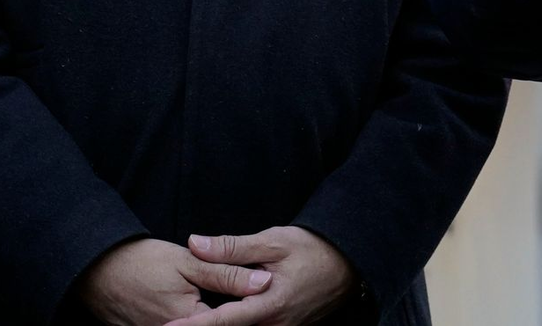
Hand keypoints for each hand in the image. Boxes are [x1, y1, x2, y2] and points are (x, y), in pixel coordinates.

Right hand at [78, 237, 270, 325]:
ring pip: (194, 323)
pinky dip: (186, 316)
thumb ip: (227, 274)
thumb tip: (265, 282)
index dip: (247, 310)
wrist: (96, 271)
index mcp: (189, 318)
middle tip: (223, 290)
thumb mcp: (189, 262)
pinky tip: (191, 300)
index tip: (263, 300)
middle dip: (227, 314)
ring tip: (203, 292)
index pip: (230, 321)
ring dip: (206, 314)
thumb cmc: (143, 262)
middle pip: (211, 324)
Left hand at [162, 226, 354, 325]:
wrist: (350, 262)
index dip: (191, 325)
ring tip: (208, 308)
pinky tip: (233, 307)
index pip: (220, 321)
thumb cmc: (313, 248)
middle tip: (174, 320)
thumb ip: (232, 247)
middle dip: (204, 323)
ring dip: (223, 320)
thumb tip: (195, 244)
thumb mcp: (274, 241)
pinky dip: (241, 320)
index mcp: (267, 306)